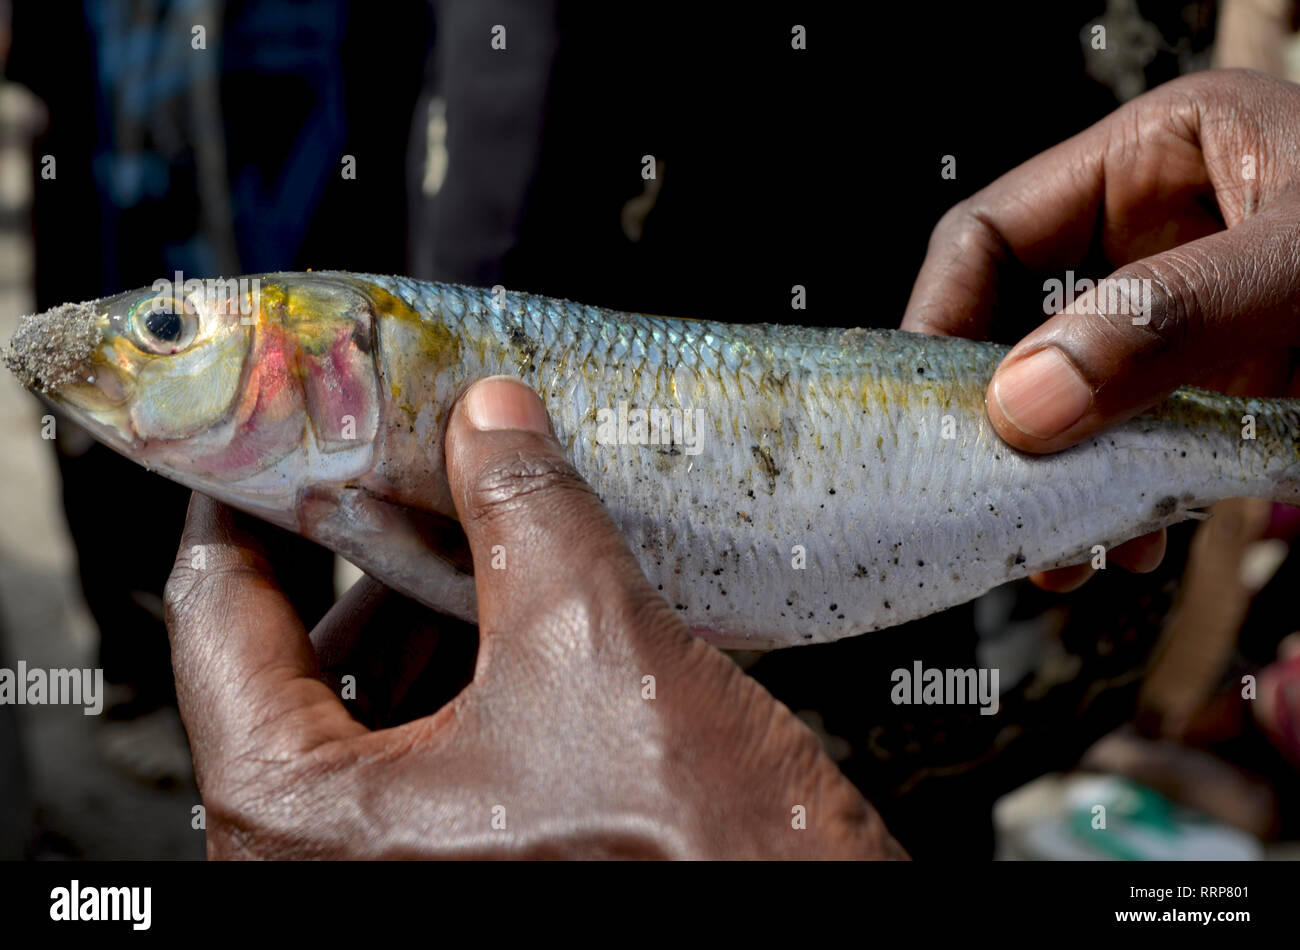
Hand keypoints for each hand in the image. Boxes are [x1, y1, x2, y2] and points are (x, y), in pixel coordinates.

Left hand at [163, 376, 904, 858]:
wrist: (806, 929)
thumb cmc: (692, 854)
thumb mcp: (594, 642)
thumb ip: (523, 509)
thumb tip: (491, 417)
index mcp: (300, 815)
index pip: (216, 611)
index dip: (247, 498)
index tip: (274, 434)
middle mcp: (319, 860)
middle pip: (293, 654)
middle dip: (365, 546)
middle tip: (411, 457)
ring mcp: (389, 870)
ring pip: (369, 701)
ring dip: (426, 604)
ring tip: (484, 520)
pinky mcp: (458, 871)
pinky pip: (424, 747)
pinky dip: (465, 666)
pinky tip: (524, 604)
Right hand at [903, 68, 1299, 590]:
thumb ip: (1168, 323)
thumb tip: (1021, 403)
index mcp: (1158, 158)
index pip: (990, 231)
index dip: (944, 319)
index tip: (932, 411)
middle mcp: (1161, 233)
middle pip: (1021, 324)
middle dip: (1002, 420)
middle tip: (992, 495)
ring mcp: (1190, 314)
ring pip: (1070, 395)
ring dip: (1056, 475)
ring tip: (1063, 548)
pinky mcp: (1222, 382)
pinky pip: (1131, 438)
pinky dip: (1117, 495)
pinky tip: (1131, 539)